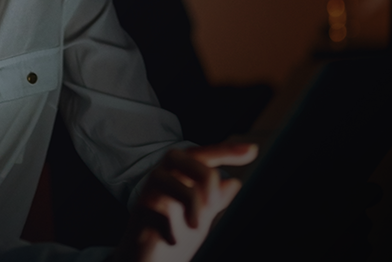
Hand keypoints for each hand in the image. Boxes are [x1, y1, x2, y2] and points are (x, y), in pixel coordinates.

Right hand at [117, 142, 257, 261]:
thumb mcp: (199, 218)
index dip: (226, 151)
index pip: (202, 155)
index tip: (253, 151)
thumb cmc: (171, 236)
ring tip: (195, 226)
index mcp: (178, 176)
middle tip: (213, 203)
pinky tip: (173, 240)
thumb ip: (213, 200)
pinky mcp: (138, 215)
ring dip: (190, 203)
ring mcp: (147, 194)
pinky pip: (156, 212)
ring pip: (168, 181)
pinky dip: (171, 228)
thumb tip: (233, 183)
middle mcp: (161, 178)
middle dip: (203, 175)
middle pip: (180, 156)